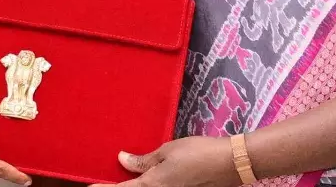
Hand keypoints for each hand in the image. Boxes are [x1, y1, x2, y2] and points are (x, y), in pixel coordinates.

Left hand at [89, 137, 238, 186]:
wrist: (229, 164)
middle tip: (106, 182)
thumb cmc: (197, 152)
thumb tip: (122, 159)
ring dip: (135, 185)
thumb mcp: (167, 151)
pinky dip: (149, 184)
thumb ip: (144, 160)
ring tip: (125, 178)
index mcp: (152, 185)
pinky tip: (147, 177)